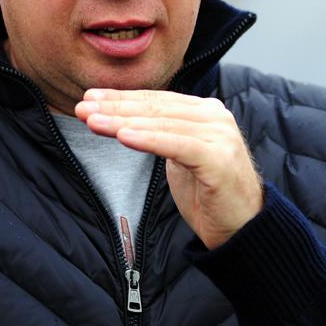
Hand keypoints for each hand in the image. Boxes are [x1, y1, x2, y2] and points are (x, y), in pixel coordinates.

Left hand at [75, 89, 262, 249]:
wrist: (243, 228)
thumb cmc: (208, 195)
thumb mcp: (180, 157)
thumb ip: (163, 134)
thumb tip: (125, 119)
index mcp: (206, 112)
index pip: (157, 99)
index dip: (122, 98)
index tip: (90, 97)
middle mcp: (215, 117)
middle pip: (156, 107)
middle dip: (115, 106)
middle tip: (82, 107)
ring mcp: (220, 136)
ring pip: (162, 123)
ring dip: (123, 121)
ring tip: (92, 120)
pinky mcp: (218, 159)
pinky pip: (176, 145)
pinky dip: (148, 139)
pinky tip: (122, 136)